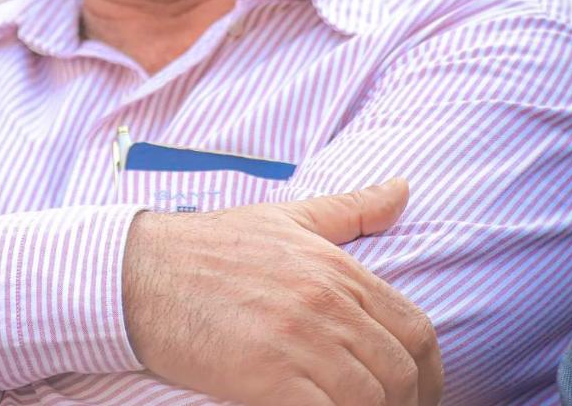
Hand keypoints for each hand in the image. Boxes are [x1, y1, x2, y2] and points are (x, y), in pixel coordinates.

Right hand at [123, 178, 441, 405]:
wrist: (144, 274)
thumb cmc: (212, 248)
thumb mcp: (285, 218)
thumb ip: (350, 209)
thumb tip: (402, 188)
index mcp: (335, 267)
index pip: (415, 329)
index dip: (428, 372)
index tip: (415, 392)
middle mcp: (325, 302)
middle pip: (401, 372)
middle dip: (404, 401)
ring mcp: (300, 342)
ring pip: (372, 400)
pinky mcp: (270, 380)